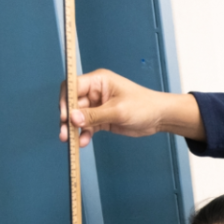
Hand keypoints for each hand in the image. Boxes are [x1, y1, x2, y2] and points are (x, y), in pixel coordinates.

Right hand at [57, 68, 204, 146]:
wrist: (159, 118)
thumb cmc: (143, 106)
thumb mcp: (118, 111)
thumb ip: (94, 115)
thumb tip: (73, 118)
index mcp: (98, 81)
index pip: (73, 86)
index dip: (65, 100)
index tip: (64, 115)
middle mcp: (95, 92)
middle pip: (73, 104)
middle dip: (67, 118)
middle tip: (65, 133)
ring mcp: (98, 106)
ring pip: (78, 117)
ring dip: (73, 128)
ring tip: (70, 140)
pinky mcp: (102, 119)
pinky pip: (87, 126)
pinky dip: (84, 134)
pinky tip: (83, 142)